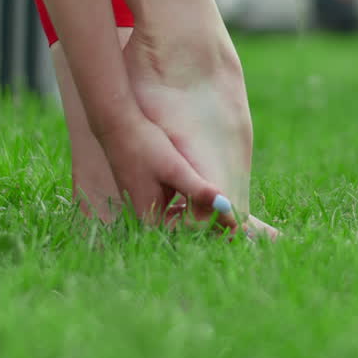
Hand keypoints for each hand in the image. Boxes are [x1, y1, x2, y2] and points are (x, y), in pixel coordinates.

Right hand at [95, 112, 238, 230]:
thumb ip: (200, 191)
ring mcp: (145, 205)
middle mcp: (146, 217)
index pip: (190, 232)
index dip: (215, 228)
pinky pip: (173, 206)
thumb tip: (227, 208)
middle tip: (240, 223)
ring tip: (226, 208)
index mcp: (151, 219)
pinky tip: (205, 194)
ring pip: (180, 217)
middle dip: (209, 222)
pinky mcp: (147, 192)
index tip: (239, 227)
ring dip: (200, 212)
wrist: (117, 126)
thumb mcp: (176, 170)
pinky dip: (189, 202)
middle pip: (184, 227)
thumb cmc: (146, 147)